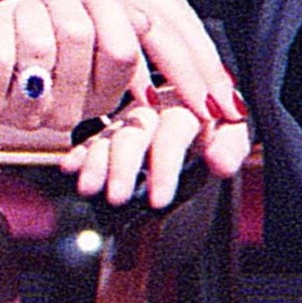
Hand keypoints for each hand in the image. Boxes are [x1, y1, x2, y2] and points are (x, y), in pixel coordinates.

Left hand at [0, 0, 141, 130]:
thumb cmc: (24, 32)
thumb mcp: (74, 19)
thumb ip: (116, 21)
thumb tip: (148, 20)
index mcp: (100, 92)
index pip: (124, 51)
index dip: (106, 9)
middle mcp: (69, 111)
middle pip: (81, 35)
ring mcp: (28, 113)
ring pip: (39, 45)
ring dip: (24, 13)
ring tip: (18, 16)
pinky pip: (0, 60)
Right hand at [0, 0, 239, 126]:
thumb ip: (79, 10)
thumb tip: (93, 44)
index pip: (168, 6)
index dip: (192, 44)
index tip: (210, 79)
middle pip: (179, 16)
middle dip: (206, 62)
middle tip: (228, 102)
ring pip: (164, 24)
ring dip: (190, 67)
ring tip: (208, 104)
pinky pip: (123, 29)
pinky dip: (143, 64)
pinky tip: (150, 95)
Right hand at [61, 90, 251, 207]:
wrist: (201, 105)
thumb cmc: (217, 124)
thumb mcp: (232, 134)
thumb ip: (231, 147)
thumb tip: (219, 162)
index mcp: (186, 102)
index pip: (173, 132)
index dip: (165, 167)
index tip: (159, 200)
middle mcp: (154, 105)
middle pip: (135, 132)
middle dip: (124, 167)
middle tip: (118, 197)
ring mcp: (131, 116)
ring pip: (110, 135)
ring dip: (97, 162)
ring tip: (88, 188)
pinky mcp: (114, 127)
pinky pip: (93, 137)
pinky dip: (81, 153)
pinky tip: (69, 167)